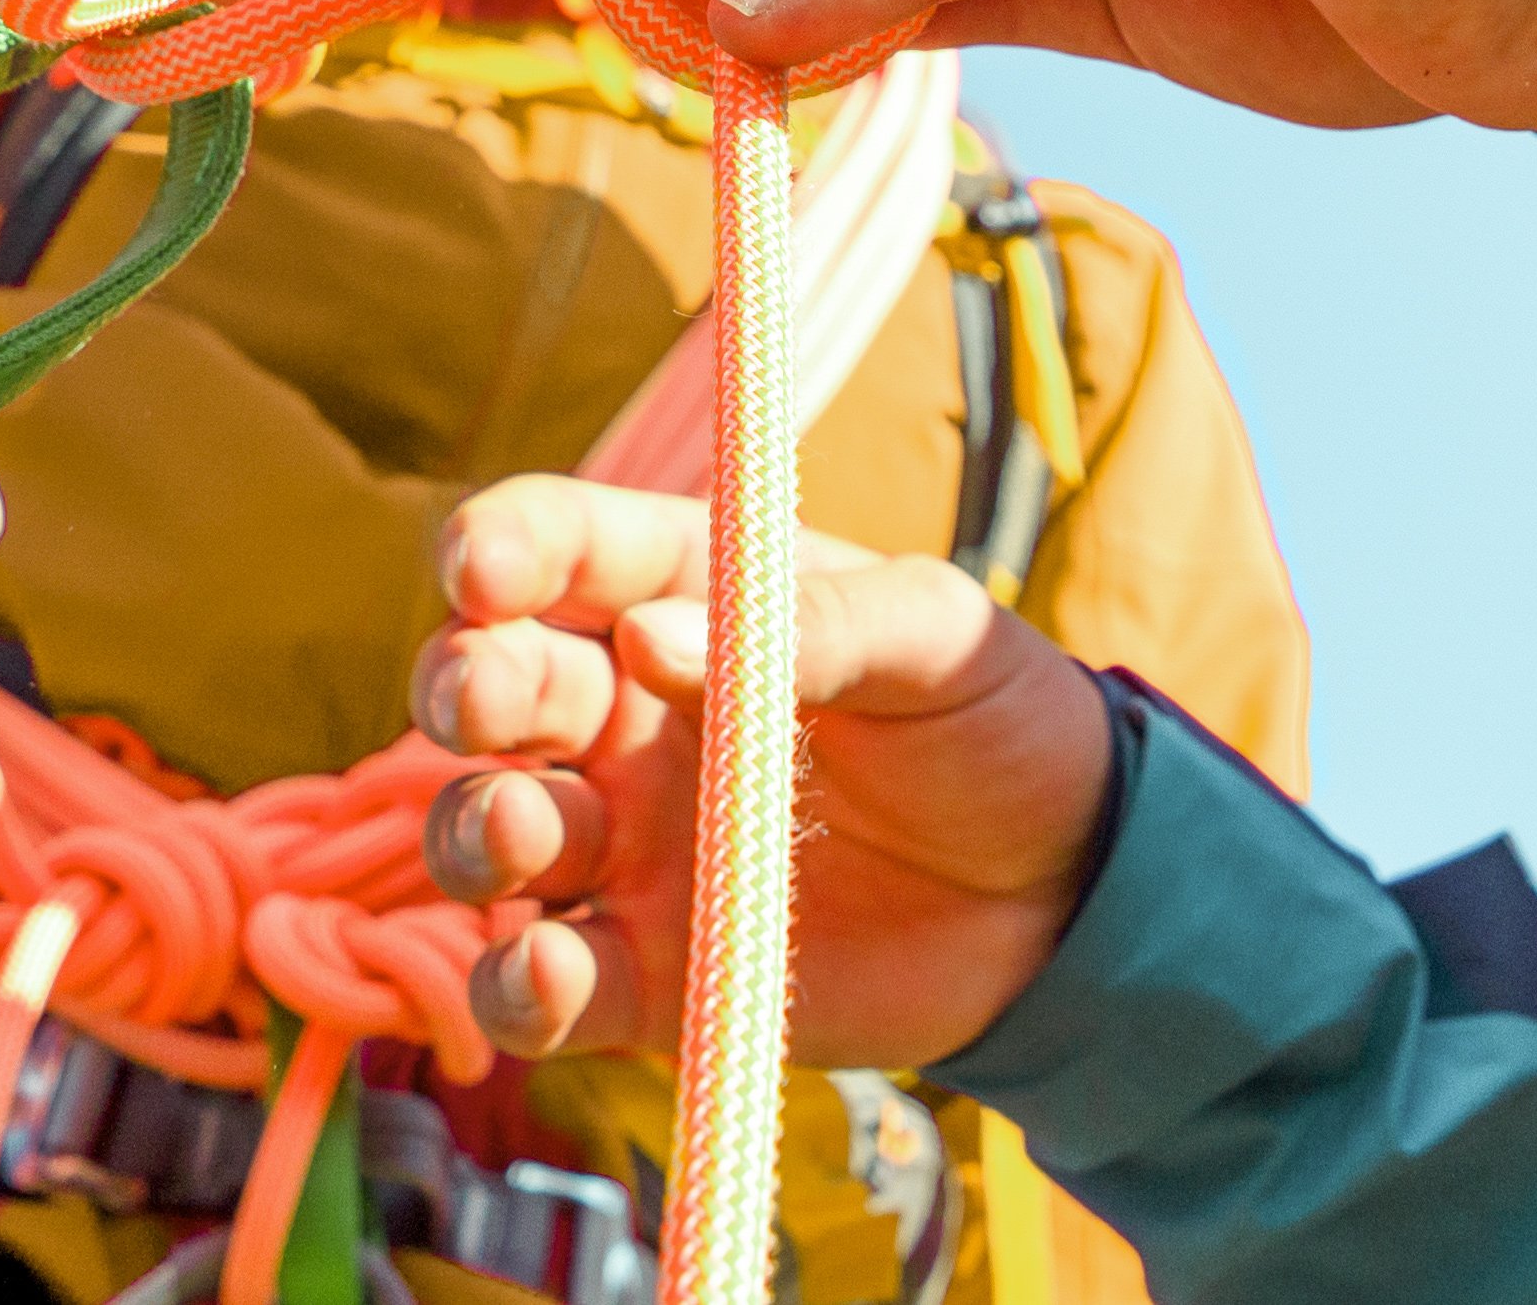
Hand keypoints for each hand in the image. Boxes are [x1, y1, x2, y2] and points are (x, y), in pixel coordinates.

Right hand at [414, 476, 1118, 1071]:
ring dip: (474, 829)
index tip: (480, 571)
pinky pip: (547, 987)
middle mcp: (629, 719)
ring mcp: (629, 850)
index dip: (502, 549)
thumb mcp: (935, 635)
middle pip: (497, 687)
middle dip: (468, 686)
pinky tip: (546, 972)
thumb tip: (650, 642)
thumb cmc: (995, 722)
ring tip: (519, 831)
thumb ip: (809, 629)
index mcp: (688, 600)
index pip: (562, 549)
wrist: (1068, 893)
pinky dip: (516, 987)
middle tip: (487, 702)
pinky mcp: (652, 976)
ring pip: (490, 832)